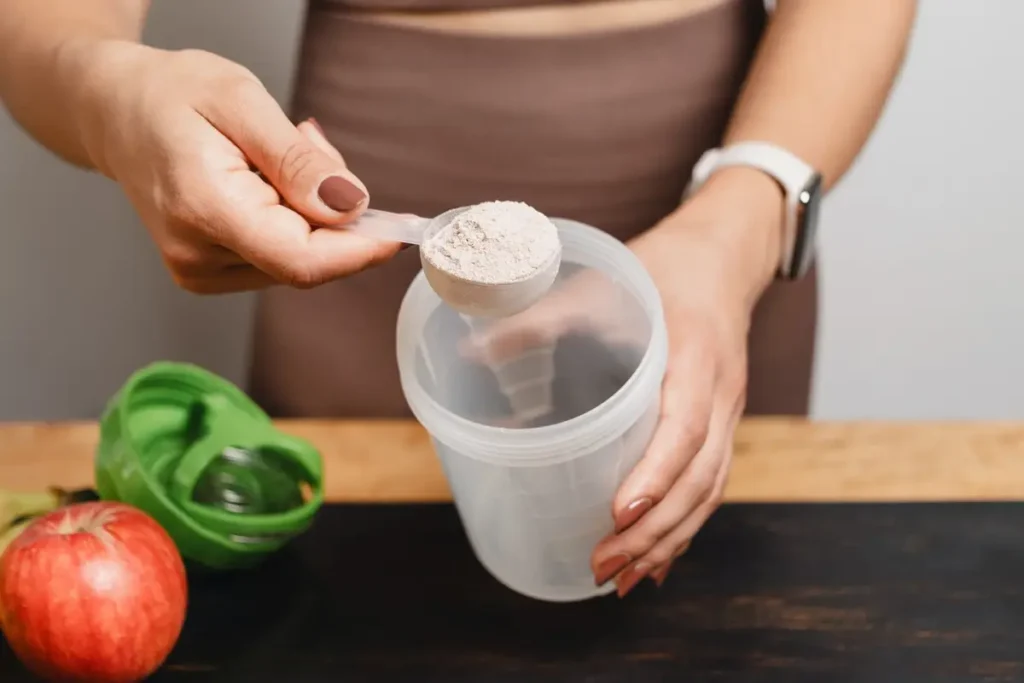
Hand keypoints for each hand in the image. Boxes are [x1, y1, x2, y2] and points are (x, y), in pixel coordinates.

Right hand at [73, 41, 398, 292]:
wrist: (115, 111)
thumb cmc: (169, 96)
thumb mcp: (241, 101)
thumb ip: (298, 161)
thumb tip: (350, 206)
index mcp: (205, 210)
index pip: (302, 260)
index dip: (360, 251)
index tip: (398, 230)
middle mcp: (199, 256)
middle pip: (308, 257)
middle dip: (332, 209)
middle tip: (306, 143)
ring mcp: (201, 271)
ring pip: (298, 257)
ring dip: (311, 211)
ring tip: (272, 154)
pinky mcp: (210, 273)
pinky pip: (279, 255)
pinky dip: (292, 220)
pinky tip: (264, 180)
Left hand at [462, 168, 783, 595]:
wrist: (719, 260)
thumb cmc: (657, 272)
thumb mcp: (599, 285)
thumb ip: (539, 318)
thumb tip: (470, 351)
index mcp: (695, 356)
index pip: (686, 428)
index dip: (656, 473)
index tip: (620, 512)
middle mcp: (721, 394)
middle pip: (699, 477)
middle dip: (653, 529)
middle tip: (602, 564)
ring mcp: (728, 415)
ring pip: (709, 492)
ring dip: (669, 541)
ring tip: (624, 580)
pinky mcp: (722, 427)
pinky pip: (710, 486)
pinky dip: (684, 529)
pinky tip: (656, 562)